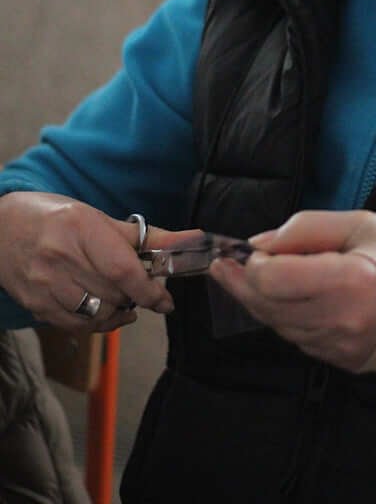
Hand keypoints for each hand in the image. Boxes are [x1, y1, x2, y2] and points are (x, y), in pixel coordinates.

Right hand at [0, 191, 199, 332]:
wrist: (0, 229)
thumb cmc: (56, 218)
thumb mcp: (98, 218)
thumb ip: (143, 236)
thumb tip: (188, 241)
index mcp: (82, 228)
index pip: (123, 271)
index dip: (149, 291)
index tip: (164, 300)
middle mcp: (61, 257)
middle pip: (114, 295)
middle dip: (135, 297)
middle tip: (142, 288)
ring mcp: (45, 284)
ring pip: (97, 315)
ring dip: (119, 312)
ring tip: (123, 299)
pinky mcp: (36, 306)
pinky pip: (77, 326)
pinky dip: (98, 323)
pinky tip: (104, 310)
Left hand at [210, 210, 375, 371]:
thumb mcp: (364, 224)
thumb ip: (309, 228)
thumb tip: (259, 243)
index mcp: (349, 282)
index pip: (273, 281)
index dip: (252, 265)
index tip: (246, 250)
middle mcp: (341, 322)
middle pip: (267, 307)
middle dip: (241, 284)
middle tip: (225, 264)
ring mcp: (341, 348)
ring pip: (278, 326)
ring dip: (261, 302)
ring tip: (254, 277)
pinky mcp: (343, 363)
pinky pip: (299, 338)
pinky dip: (286, 317)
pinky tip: (288, 298)